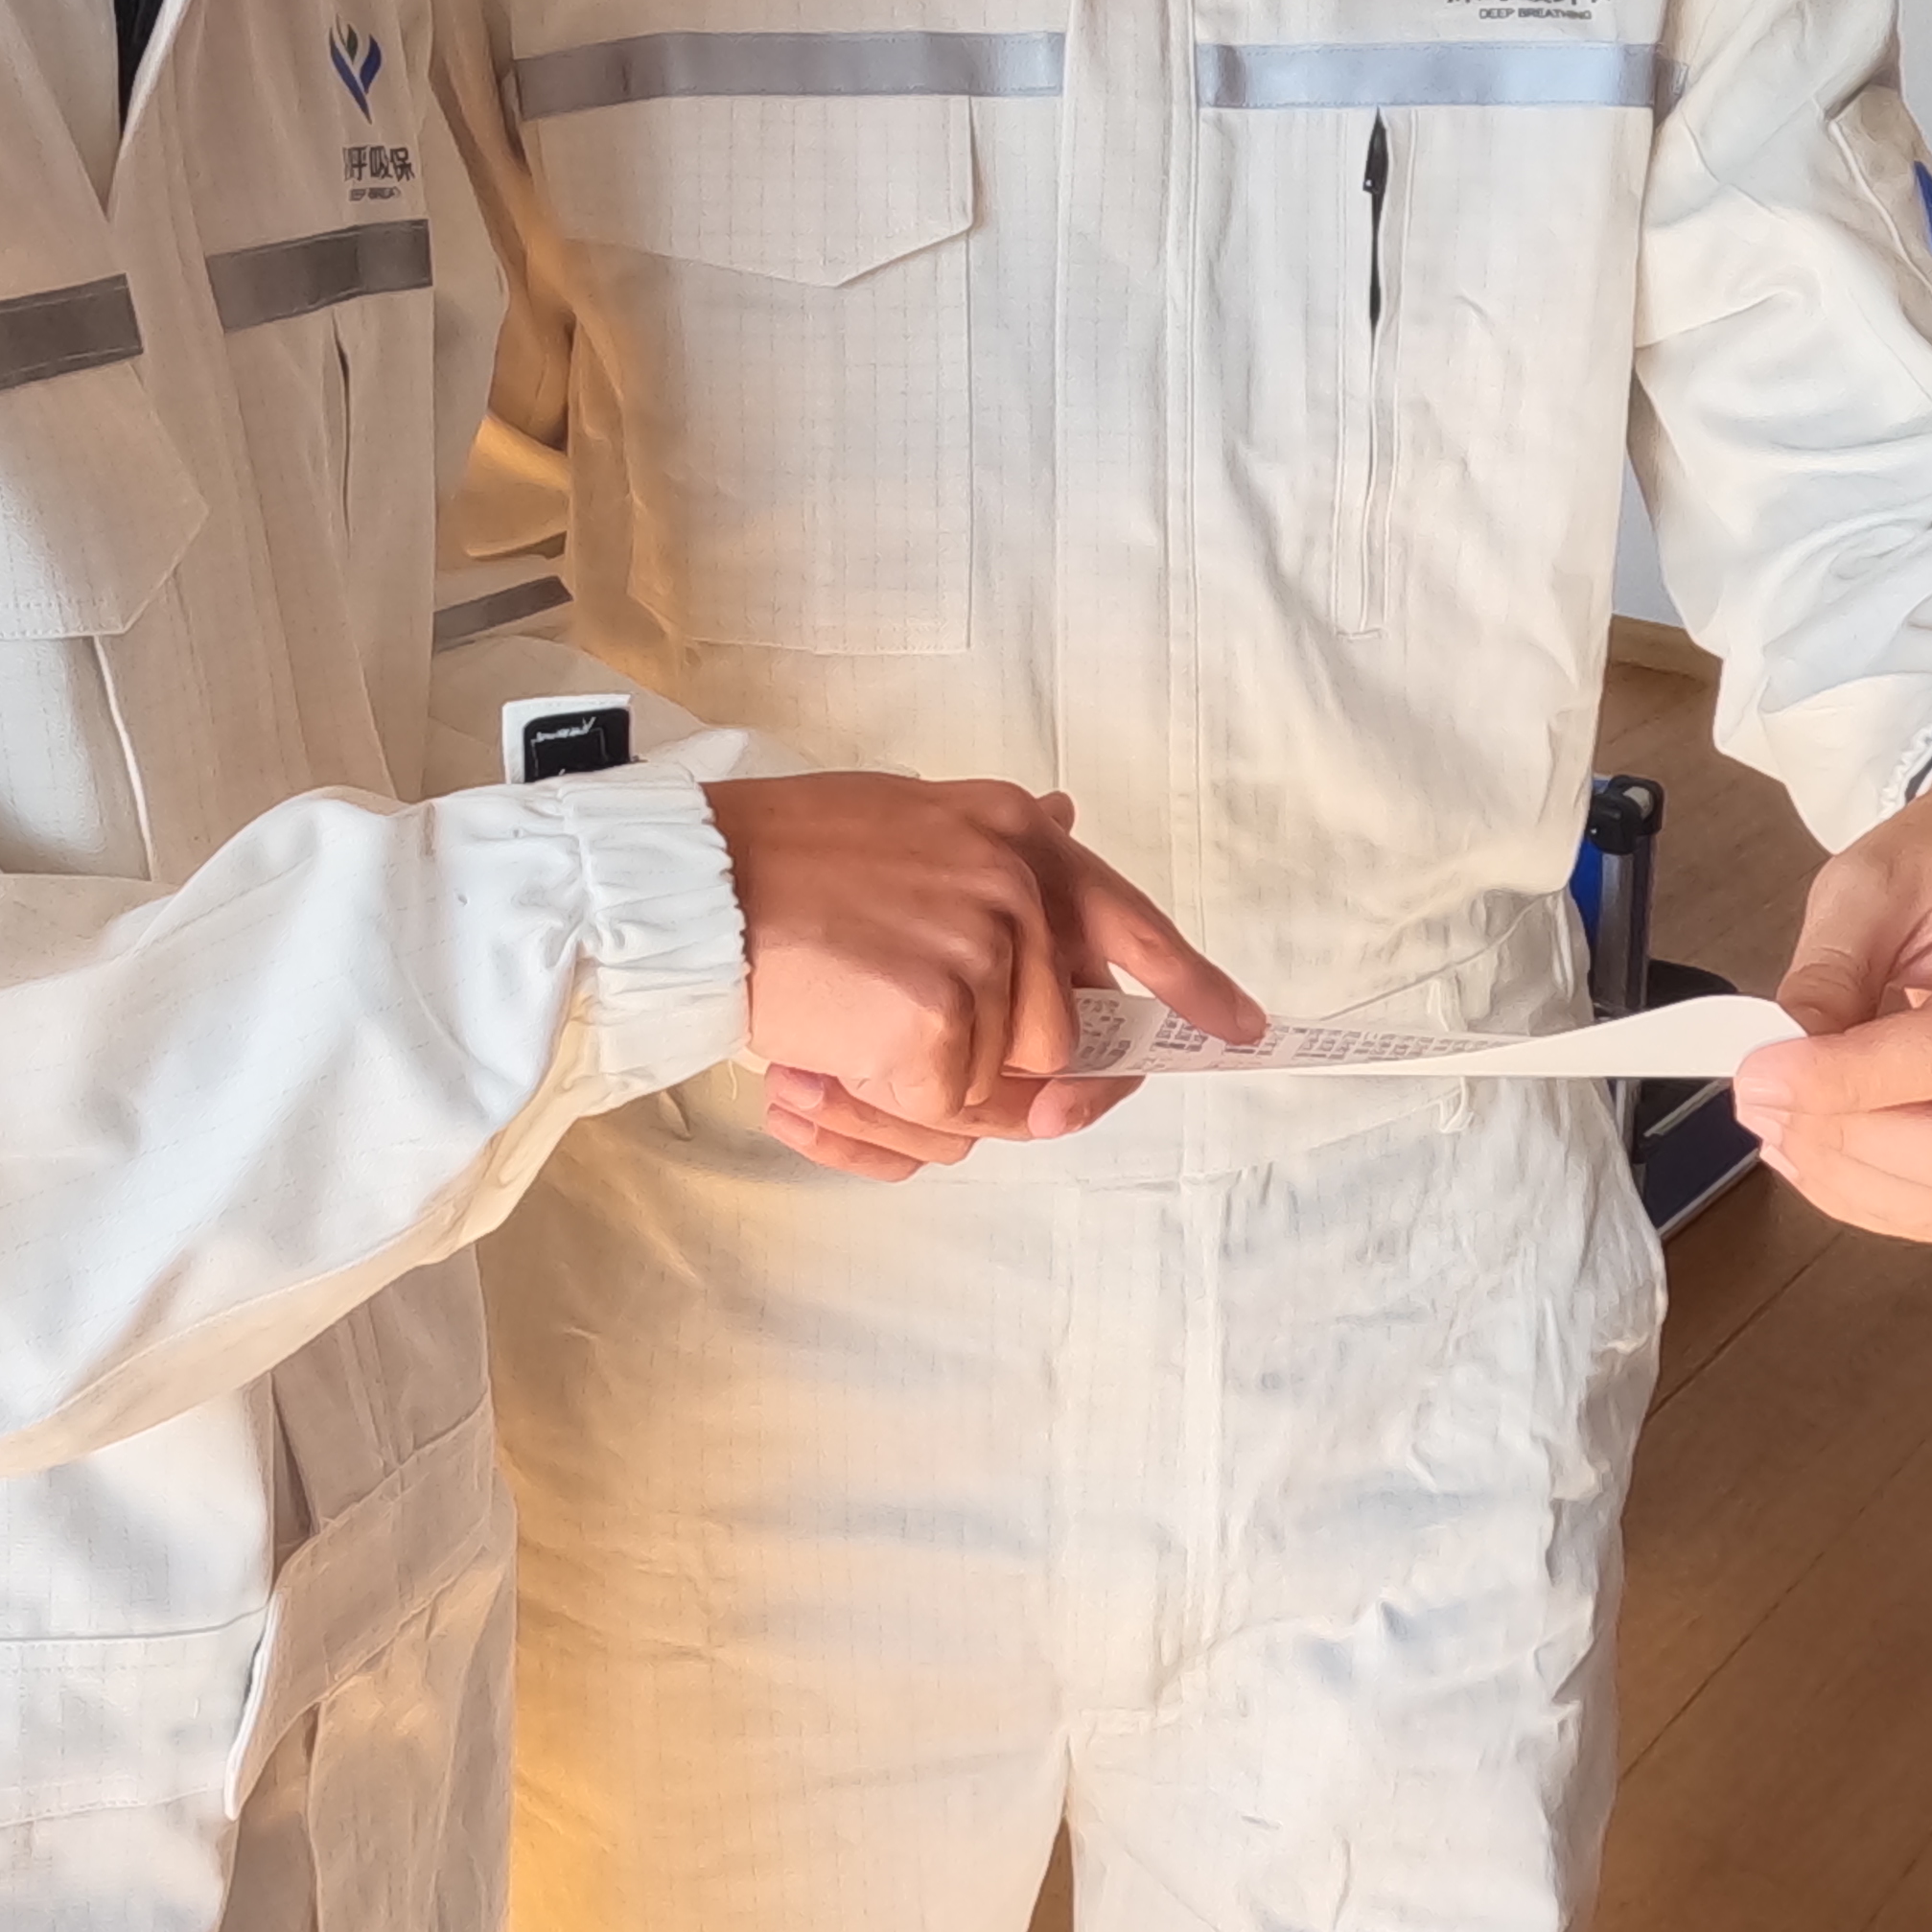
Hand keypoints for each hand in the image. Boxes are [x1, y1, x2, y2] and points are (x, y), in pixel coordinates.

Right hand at [706, 779, 1260, 1182]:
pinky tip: (818, 1068)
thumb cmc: (781, 854)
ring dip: (922, 1097)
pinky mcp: (936, 1027)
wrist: (692, 885)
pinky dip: (879, 1111)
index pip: (1129, 922)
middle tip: (889, 1054)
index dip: (1189, 986)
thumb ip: (990, 842)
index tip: (1239, 1030)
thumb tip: (1071, 818)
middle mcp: (1016, 888)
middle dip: (989, 1075)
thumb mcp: (912, 816)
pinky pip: (939, 1115)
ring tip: (835, 1052)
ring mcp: (983, 958)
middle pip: (1055, 1042)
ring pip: (997, 1091)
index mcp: (1015, 834)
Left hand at [1730, 749, 1931, 1244]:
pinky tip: (1825, 1153)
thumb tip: (1781, 1061)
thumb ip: (1828, 973)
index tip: (1756, 1074)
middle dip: (1846, 1142)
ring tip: (1782, 1131)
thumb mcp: (1871, 882)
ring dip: (1857, 1183)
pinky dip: (1883, 1198)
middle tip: (1762, 1105)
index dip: (1842, 1080)